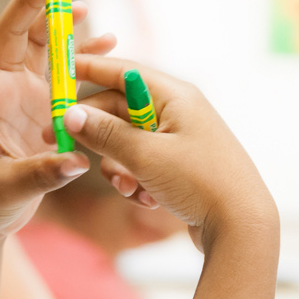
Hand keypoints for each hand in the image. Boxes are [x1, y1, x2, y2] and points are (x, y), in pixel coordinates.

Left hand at [0, 0, 113, 237]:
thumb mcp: (8, 190)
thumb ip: (42, 174)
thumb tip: (76, 160)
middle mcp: (3, 89)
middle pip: (15, 34)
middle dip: (35, 5)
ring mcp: (24, 96)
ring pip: (43, 48)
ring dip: (62, 26)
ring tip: (84, 7)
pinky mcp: (45, 110)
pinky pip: (67, 75)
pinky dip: (86, 58)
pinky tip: (108, 43)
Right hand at [64, 56, 276, 249]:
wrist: (241, 227)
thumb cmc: (199, 182)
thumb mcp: (145, 156)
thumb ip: (104, 133)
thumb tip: (70, 113)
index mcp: (175, 95)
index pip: (123, 71)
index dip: (88, 71)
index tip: (57, 76)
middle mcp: (179, 112)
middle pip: (120, 109)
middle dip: (95, 132)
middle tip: (59, 143)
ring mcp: (181, 139)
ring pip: (128, 142)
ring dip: (118, 166)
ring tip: (126, 188)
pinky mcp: (182, 167)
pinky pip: (144, 164)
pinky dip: (137, 180)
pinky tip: (145, 200)